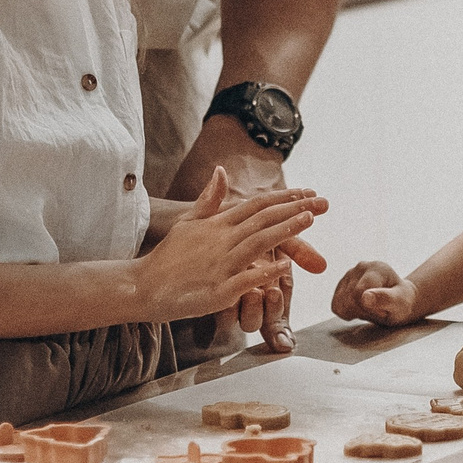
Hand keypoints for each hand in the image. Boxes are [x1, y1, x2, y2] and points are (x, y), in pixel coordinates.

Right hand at [133, 168, 326, 323]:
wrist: (141, 286)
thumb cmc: (167, 257)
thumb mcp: (187, 223)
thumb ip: (208, 200)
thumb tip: (221, 172)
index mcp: (216, 225)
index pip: (256, 205)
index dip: (284, 197)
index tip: (308, 192)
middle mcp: (220, 241)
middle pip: (262, 220)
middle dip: (293, 210)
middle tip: (320, 202)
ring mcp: (219, 265)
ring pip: (257, 244)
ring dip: (284, 231)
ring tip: (308, 221)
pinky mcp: (216, 291)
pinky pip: (244, 280)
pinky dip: (264, 272)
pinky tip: (284, 267)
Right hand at [331, 261, 420, 326]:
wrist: (397, 300)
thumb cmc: (401, 302)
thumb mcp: (401, 303)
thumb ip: (386, 299)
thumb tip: (364, 297)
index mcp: (378, 268)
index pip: (358, 293)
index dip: (369, 308)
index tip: (383, 308)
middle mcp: (361, 267)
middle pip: (349, 299)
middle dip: (362, 311)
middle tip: (378, 309)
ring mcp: (349, 275)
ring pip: (340, 303)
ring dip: (355, 312)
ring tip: (370, 307)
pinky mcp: (340, 285)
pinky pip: (336, 307)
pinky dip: (347, 312)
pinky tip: (360, 307)